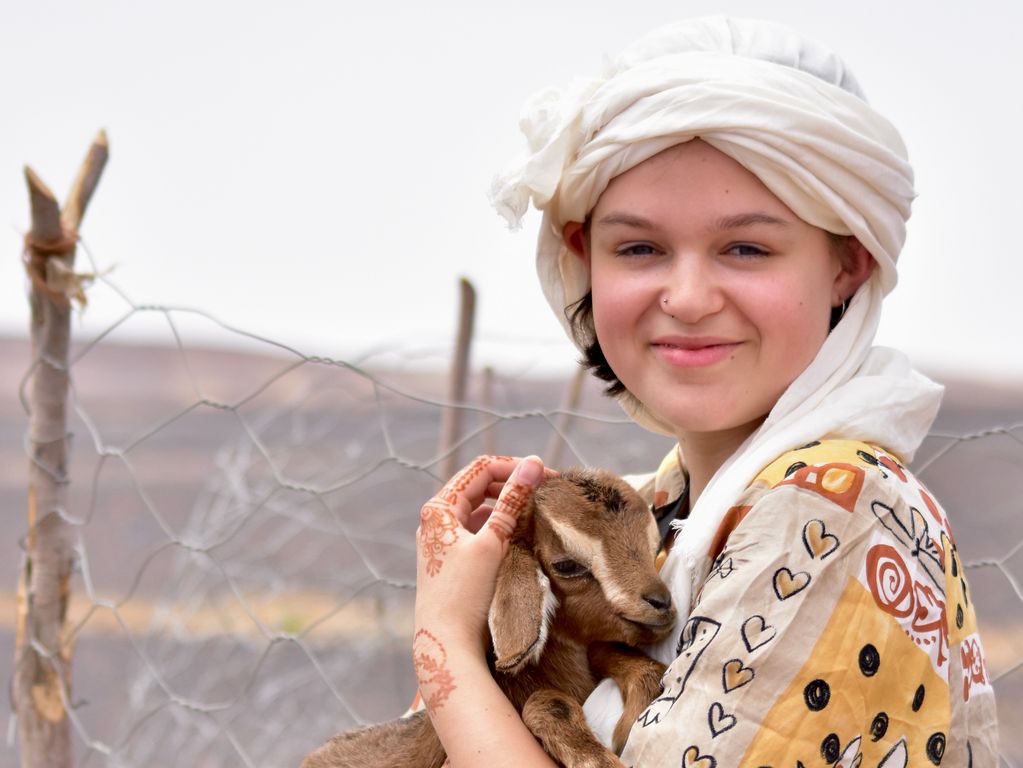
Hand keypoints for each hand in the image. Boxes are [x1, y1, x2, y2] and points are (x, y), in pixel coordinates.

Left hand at [413, 455, 546, 709]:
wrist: (446, 645)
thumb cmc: (464, 594)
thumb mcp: (492, 543)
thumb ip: (513, 501)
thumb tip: (534, 463)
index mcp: (439, 508)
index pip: (481, 469)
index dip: (515, 467)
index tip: (547, 476)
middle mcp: (436, 520)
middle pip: (480, 486)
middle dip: (514, 484)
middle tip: (547, 491)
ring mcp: (444, 540)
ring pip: (482, 509)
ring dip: (509, 506)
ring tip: (537, 511)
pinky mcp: (453, 559)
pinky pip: (480, 530)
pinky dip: (501, 527)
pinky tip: (521, 534)